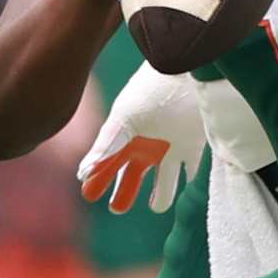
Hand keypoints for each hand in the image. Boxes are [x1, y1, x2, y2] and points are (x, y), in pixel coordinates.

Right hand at [78, 62, 206, 214]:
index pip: (108, 164)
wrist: (185, 69)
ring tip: (156, 206)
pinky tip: (188, 193)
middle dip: (123, 193)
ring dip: (160, 196)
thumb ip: (106, 147)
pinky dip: (190, 185)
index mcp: (126, 137)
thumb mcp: (124, 119)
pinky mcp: (194, 147)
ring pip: (163, 181)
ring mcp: (170, 147)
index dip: (98, 179)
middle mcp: (146, 145)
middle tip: (116, 208)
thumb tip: (83, 173)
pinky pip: (191, 172)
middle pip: (131, 177)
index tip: (88, 194)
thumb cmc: (150, 92)